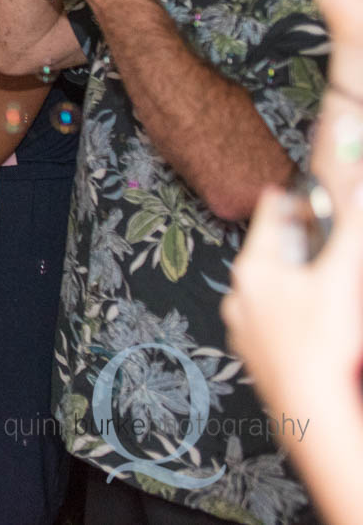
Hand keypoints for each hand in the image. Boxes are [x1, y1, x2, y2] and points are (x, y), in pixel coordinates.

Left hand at [224, 185, 362, 424]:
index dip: (290, 199)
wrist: (311, 408)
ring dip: (294, 279)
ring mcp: (246, 326)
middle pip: (270, 252)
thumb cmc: (320, 343)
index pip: (270, 215)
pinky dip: (292, 313)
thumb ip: (350, 227)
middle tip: (319, 236)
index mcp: (256, 267)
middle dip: (297, 242)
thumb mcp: (342, 276)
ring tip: (322, 280)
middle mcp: (241, 293)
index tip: (298, 190)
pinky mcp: (257, 353)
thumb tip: (356, 184)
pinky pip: (273, 321)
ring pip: (270, 289)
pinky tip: (316, 322)